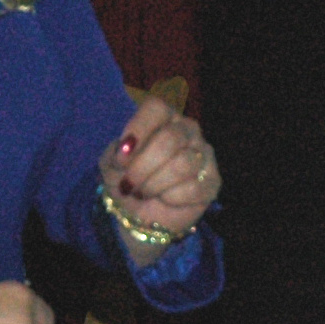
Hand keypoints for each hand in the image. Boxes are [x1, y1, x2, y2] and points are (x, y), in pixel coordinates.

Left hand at [98, 95, 217, 255]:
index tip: (121, 158)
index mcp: (163, 117)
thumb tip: (127, 151)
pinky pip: (193, 188)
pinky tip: (165, 200)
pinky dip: (171, 199)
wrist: (138, 215)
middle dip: (143, 167)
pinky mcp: (212, 182)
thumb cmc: (126, 180)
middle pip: (170, 139)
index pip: (156, 108)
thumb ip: (116, 153)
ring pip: (182, 165)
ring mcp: (204, 155)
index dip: (137, 131)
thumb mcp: (111, 164)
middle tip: (128, 185)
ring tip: (143, 193)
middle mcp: (187, 130)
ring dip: (154, 185)